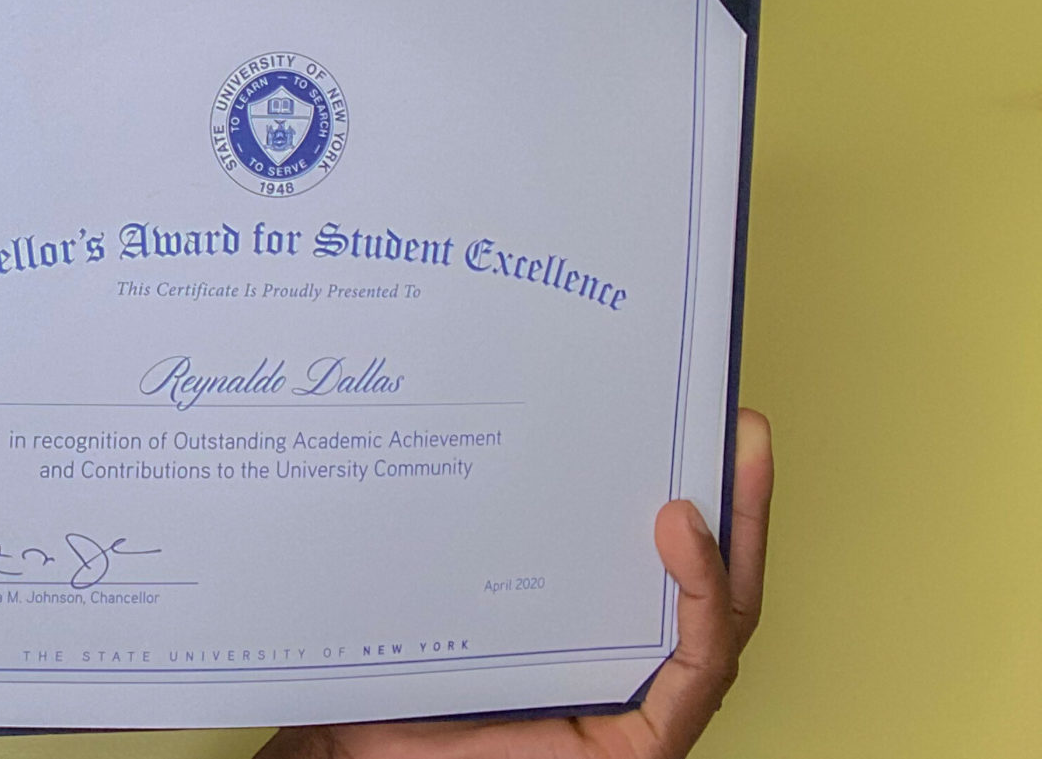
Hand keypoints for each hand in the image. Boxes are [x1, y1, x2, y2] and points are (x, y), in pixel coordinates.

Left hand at [257, 409, 772, 758]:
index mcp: (582, 626)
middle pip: (701, 577)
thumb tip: (475, 421)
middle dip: (736, 497)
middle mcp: (619, 663)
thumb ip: (470, 531)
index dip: (685, 490)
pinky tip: (684, 534)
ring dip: (738, 533)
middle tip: (744, 422)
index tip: (688, 414)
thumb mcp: (438, 585)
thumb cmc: (396, 683)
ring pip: (717, 615)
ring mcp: (637, 706)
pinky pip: (697, 669)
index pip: (652, 557)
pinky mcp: (641, 746)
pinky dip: (702, 600)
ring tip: (735, 455)